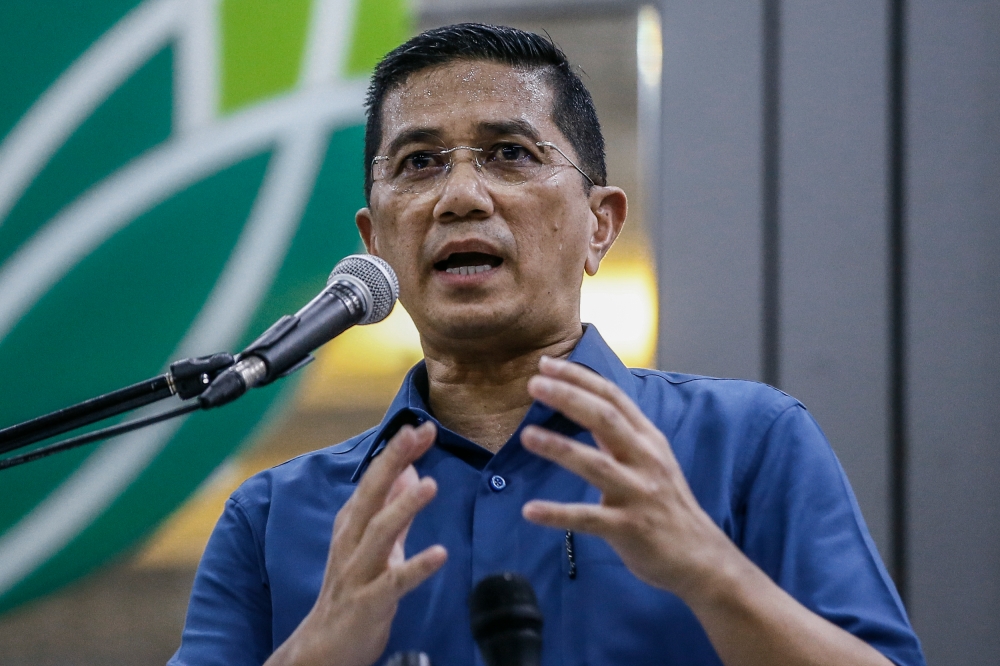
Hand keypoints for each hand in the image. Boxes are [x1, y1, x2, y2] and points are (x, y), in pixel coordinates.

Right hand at [267, 422, 447, 665]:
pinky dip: (416, 566)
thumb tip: (410, 470)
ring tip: (430, 484)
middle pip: (370, 495)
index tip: (421, 426)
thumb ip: (393, 509)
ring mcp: (358, 572)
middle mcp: (351, 542)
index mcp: (353, 524)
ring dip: (403, 507)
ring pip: (379, 534)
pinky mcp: (368, 602)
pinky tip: (440, 553)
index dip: (397, 453)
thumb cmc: (351, 590)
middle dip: (392, 462)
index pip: (375, 480)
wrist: (322, 647)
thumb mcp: (375, 543)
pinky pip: (394, 582)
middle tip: (415, 433)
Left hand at [521, 357, 895, 665]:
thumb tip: (583, 403)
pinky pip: (587, 519)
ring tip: (527, 436)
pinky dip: (557, 513)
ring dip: (560, 448)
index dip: (579, 378)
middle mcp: (645, 460)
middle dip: (569, 397)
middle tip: (535, 384)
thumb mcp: (650, 460)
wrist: (700, 557)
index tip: (546, 363)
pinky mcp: (629, 528)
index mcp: (648, 440)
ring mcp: (638, 494)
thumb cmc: (667, 505)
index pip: (612, 397)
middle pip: (605, 419)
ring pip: (596, 464)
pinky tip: (530, 510)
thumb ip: (619, 433)